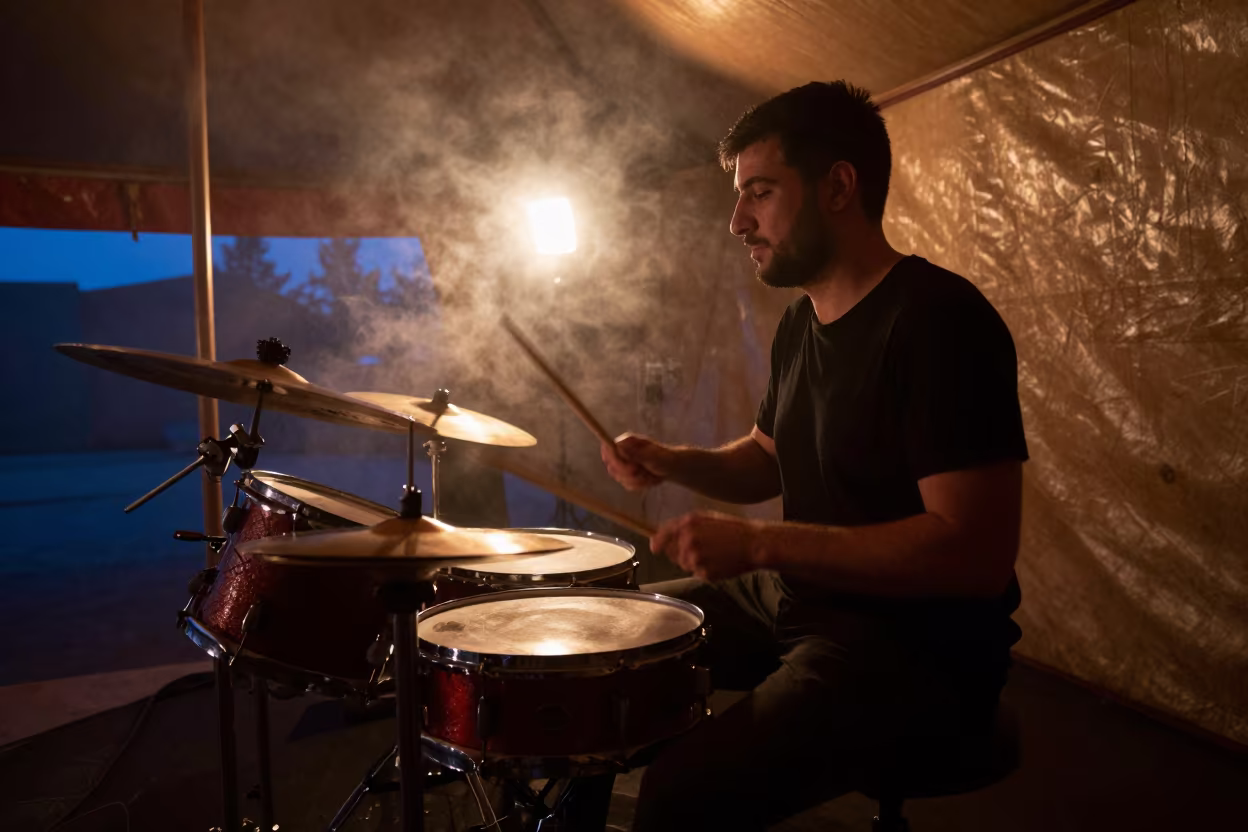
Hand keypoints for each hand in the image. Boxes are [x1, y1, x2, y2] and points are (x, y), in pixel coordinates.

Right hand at [601, 432, 669, 490]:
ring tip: (651, 476)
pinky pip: (627, 485)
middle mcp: (621, 452)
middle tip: (645, 472)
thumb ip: (636, 453)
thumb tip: (619, 448)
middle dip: (630, 474)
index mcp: (626, 442)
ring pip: (620, 478)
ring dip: (638, 480)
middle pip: (612, 466)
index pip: (608, 449)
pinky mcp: (625, 476)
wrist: (671, 467)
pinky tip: (649, 480)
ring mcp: (622, 464)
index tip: (632, 468)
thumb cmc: (664, 458)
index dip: (614, 460)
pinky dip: (640, 485)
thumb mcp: (653, 456)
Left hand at [650, 511, 765, 580]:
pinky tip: (718, 562)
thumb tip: (658, 539)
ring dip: (693, 561)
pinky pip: (697, 574)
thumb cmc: (732, 528)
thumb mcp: (706, 517)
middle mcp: (688, 541)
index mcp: (687, 524)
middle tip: (701, 547)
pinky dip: (705, 570)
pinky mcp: (704, 573)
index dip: (658, 543)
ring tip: (712, 553)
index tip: (656, 548)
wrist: (753, 543)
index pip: (661, 537)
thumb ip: (681, 525)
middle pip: (671, 553)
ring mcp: (695, 558)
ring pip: (684, 565)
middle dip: (680, 552)